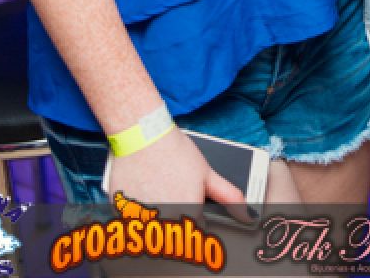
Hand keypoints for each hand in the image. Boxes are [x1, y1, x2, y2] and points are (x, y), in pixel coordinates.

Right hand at [107, 126, 250, 221]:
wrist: (143, 134)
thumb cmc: (175, 152)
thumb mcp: (207, 173)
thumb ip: (229, 197)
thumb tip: (248, 214)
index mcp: (187, 217)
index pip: (194, 234)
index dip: (194, 219)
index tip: (188, 203)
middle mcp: (164, 223)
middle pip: (172, 235)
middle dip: (174, 219)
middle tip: (171, 192)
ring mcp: (141, 220)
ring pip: (151, 230)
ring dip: (155, 217)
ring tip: (157, 189)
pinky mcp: (121, 213)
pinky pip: (131, 222)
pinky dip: (136, 212)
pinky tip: (142, 189)